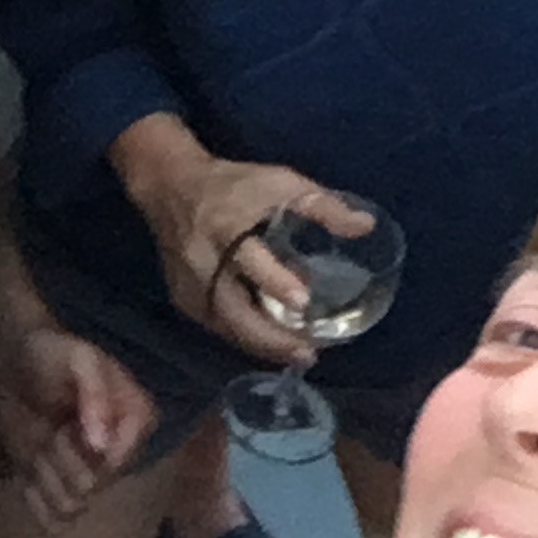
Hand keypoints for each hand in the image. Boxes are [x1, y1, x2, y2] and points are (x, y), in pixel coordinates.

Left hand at [0, 320, 157, 528]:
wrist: (13, 365)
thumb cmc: (50, 355)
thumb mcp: (79, 359)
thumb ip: (96, 393)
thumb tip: (102, 446)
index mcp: (135, 420)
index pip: (122, 461)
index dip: (93, 450)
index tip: (72, 425)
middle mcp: (118, 454)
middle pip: (93, 486)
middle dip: (64, 458)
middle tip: (54, 428)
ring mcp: (87, 475)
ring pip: (71, 505)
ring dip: (47, 476)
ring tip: (42, 445)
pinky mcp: (58, 490)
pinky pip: (52, 520)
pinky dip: (36, 498)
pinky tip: (31, 470)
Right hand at [137, 155, 373, 365]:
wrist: (171, 187)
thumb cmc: (234, 184)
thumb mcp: (278, 182)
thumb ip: (321, 205)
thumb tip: (366, 227)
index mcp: (226, 226)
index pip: (249, 258)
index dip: (275, 280)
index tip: (303, 300)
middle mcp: (203, 260)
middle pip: (233, 309)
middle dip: (270, 337)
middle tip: (308, 353)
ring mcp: (189, 285)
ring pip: (227, 326)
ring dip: (262, 345)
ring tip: (298, 354)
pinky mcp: (184, 300)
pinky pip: (218, 327)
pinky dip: (246, 338)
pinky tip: (272, 345)